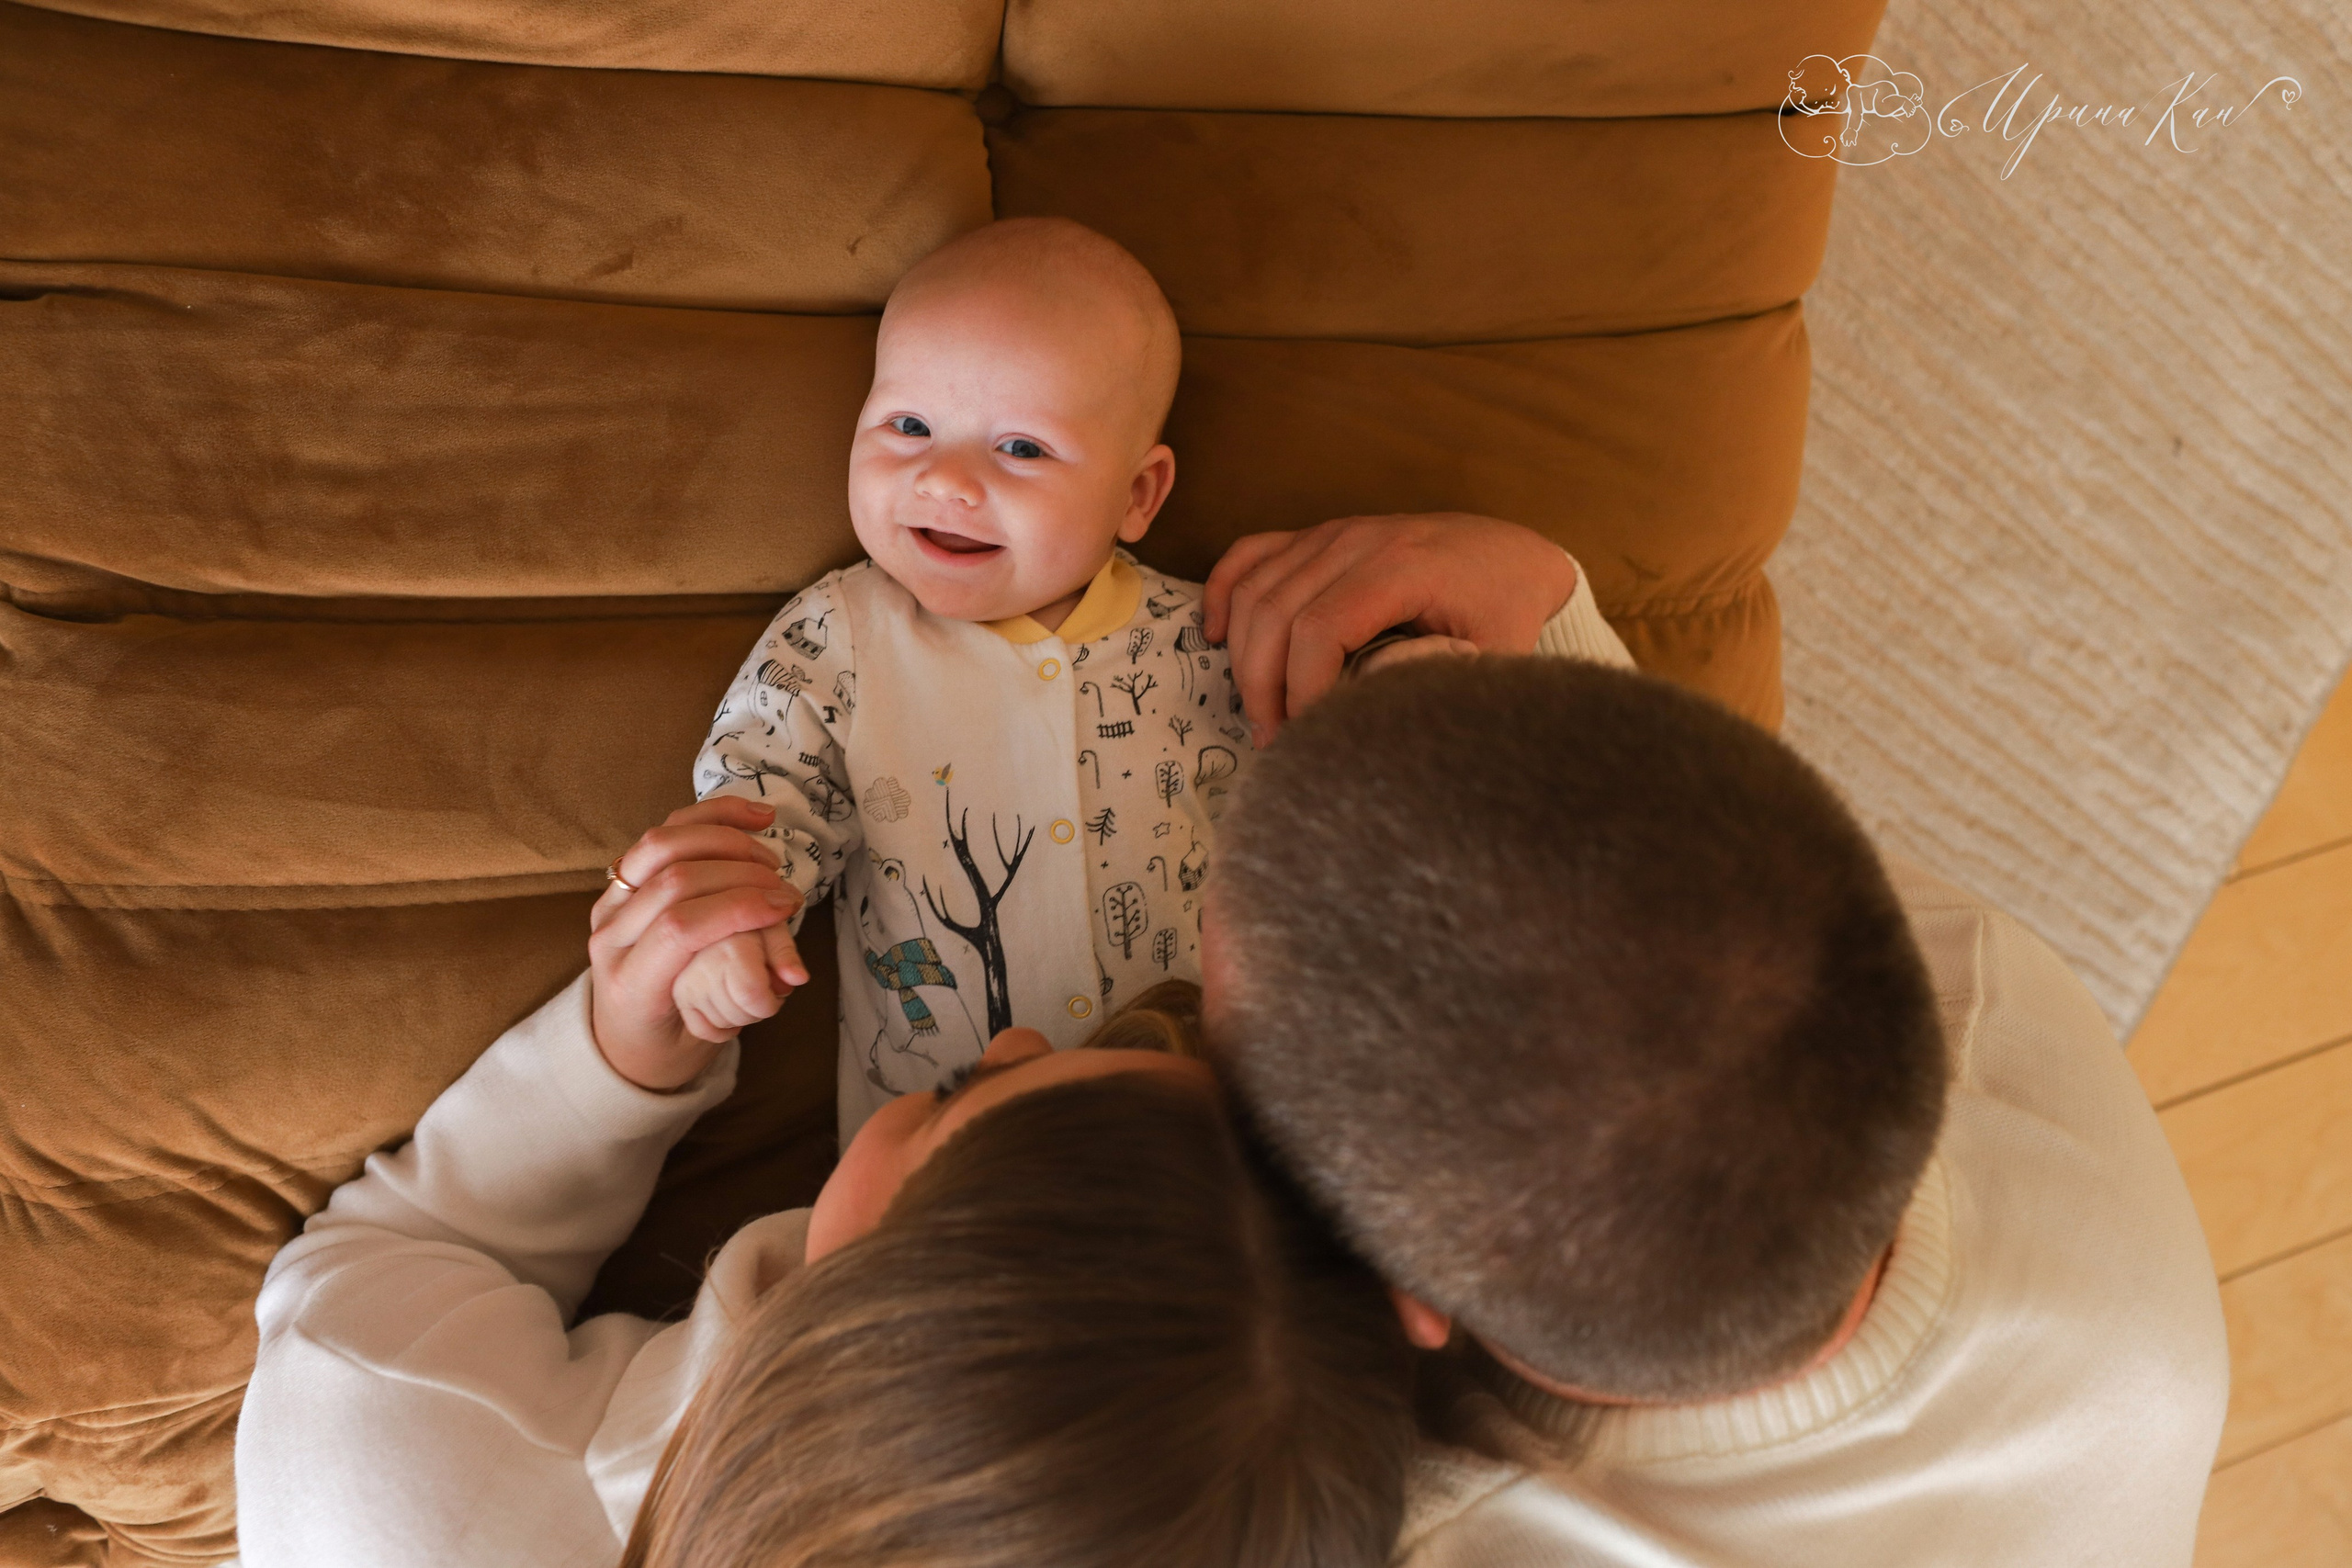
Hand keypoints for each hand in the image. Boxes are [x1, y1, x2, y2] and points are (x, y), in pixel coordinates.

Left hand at [588, 797, 807, 1091]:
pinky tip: (755, 818)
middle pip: (674, 880)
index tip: (784, 907)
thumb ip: (744, 999)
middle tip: (785, 891)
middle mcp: (610, 938)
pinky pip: (664, 833)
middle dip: (741, 875)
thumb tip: (793, 973)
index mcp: (630, 984)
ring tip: (769, 860)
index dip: (738, 908)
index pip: (680, 929)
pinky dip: (712, 817)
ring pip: (661, 845)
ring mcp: (610, 903)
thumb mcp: (709, 1035)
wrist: (626, 1039)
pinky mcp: (623, 880)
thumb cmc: (672, 1041)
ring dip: (725, 840)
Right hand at [672, 932, 791, 1045]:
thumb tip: (798, 979)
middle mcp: (699, 962)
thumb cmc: (753, 930)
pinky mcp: (678, 997)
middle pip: (740, 1013)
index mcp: (727, 941)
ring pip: (724, 1023)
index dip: (770, 1002)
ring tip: (743, 990)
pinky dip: (722, 1026)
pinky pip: (705, 1031)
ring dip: (742, 1015)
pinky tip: (729, 1005)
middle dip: (759, 1009)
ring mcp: (684, 981)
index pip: (751, 994)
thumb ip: (787, 955)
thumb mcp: (774, 933)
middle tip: (761, 987)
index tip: (777, 989)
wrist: (718, 929)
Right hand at [1203, 513, 1577, 743]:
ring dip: (1242, 657)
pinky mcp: (1317, 535)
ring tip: (1261, 713)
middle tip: (1275, 740)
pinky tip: (1214, 636)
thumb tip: (1371, 719)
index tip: (1310, 736)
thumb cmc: (1505, 612)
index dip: (1302, 691)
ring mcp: (1332, 532)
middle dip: (1264, 687)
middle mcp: (1358, 540)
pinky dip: (1222, 594)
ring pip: (1254, 591)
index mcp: (1402, 567)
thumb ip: (1436, 684)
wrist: (1515, 556)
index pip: (1318, 631)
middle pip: (1274, 614)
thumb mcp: (1490, 658)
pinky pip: (1249, 555)